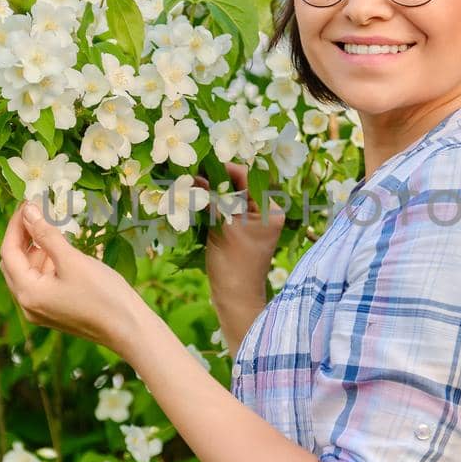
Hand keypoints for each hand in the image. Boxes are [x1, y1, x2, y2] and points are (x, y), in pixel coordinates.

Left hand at [0, 200, 147, 352]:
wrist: (130, 329)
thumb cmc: (103, 295)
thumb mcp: (73, 260)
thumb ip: (46, 234)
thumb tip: (27, 211)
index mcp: (28, 293)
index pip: (8, 252)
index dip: (16, 225)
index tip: (27, 203)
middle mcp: (27, 305)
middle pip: (13, 263)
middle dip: (22, 236)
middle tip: (37, 212)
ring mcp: (40, 311)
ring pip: (26, 273)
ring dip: (34, 250)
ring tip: (52, 228)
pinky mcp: (53, 311)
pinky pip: (40, 283)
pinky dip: (45, 264)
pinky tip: (60, 251)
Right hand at [197, 161, 286, 307]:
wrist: (235, 298)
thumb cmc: (233, 264)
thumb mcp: (223, 227)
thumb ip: (212, 199)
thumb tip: (196, 175)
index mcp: (270, 209)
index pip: (247, 176)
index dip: (223, 168)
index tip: (199, 164)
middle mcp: (266, 212)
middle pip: (239, 185)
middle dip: (215, 179)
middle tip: (191, 173)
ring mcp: (255, 222)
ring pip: (231, 197)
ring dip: (212, 191)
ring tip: (190, 184)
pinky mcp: (242, 230)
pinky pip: (228, 210)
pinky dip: (213, 205)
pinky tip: (196, 200)